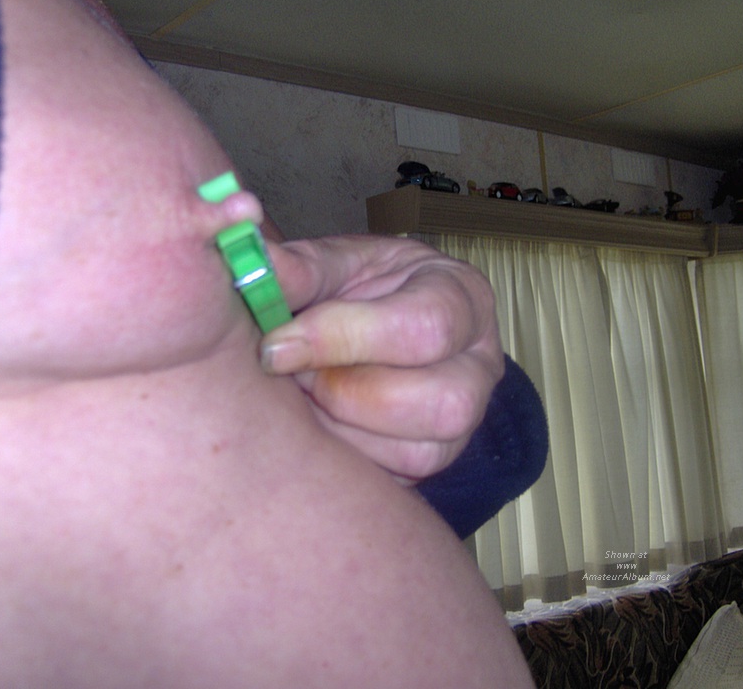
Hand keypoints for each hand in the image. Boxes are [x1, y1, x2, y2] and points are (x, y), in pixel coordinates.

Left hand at [262, 235, 504, 481]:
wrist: (371, 322)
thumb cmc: (359, 289)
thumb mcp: (336, 263)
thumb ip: (303, 267)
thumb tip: (263, 267)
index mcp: (463, 298)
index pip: (424, 327)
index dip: (342, 339)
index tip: (275, 345)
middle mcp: (480, 364)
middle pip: (441, 402)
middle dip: (346, 394)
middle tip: (294, 375)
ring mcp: (466, 420)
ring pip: (420, 452)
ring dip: (342, 431)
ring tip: (303, 398)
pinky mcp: (436, 460)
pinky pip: (397, 479)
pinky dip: (345, 457)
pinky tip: (317, 425)